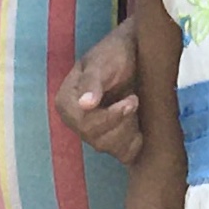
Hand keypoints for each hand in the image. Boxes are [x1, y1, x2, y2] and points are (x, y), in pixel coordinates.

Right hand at [55, 18, 142, 164]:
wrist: (134, 54)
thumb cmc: (115, 53)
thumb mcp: (102, 63)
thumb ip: (92, 82)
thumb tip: (85, 105)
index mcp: (67, 103)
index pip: (83, 124)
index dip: (109, 117)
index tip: (131, 100)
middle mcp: (75, 122)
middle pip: (96, 139)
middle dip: (122, 122)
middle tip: (135, 99)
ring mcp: (93, 133)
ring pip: (110, 148)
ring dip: (129, 130)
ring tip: (136, 106)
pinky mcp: (112, 140)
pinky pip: (123, 155)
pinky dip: (135, 143)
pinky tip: (141, 124)